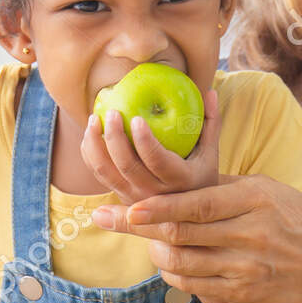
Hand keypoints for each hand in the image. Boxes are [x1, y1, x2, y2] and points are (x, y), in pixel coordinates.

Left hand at [80, 86, 221, 205]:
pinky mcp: (120, 195)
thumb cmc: (201, 174)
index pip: (158, 161)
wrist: (188, 211)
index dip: (144, 140)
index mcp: (180, 181)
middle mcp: (155, 194)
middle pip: (127, 166)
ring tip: (94, 118)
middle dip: (114, 137)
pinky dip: (90, 153)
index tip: (136, 118)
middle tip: (111, 111)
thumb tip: (210, 91)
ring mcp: (134, 197)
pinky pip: (98, 174)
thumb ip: (211, 122)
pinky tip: (91, 133)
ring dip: (95, 144)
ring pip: (106, 171)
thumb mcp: (211, 153)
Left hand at [92, 174, 301, 302]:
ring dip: (155, 252)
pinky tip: (168, 264)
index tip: (130, 207)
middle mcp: (249, 234)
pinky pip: (195, 285)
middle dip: (136, 226)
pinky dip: (174, 274)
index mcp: (254, 200)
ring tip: (145, 241)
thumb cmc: (299, 222)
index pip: (197, 204)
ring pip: (182, 261)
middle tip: (106, 218)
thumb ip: (227, 188)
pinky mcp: (243, 292)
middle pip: (181, 232)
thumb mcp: (270, 191)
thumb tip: (181, 182)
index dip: (159, 207)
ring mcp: (245, 266)